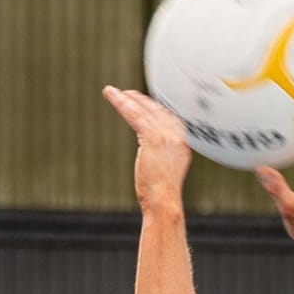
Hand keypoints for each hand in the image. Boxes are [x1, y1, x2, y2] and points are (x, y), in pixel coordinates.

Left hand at [102, 86, 192, 210]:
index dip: (154, 109)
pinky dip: (121, 103)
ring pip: (142, 110)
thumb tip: (153, 156)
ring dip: (127, 99)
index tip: (144, 103)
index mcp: (181, 143)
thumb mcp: (166, 171)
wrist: (165, 201)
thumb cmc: (162, 195)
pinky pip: (134, 114)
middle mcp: (175, 135)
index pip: (168, 118)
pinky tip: (112, 96)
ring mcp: (164, 135)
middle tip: (128, 94)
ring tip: (114, 92)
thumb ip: (162, 157)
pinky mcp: (151, 137)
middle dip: (141, 101)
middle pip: (156, 111)